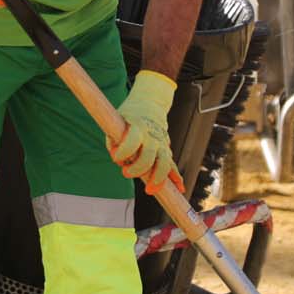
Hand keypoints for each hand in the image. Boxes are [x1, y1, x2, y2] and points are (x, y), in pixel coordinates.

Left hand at [108, 70, 181, 194]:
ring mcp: (161, 143)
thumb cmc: (128, 116)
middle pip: (149, 156)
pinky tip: (180, 189)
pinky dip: (176, 178)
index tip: (115, 158)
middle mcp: (152, 135)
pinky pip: (172, 166)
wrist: (150, 103)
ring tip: (150, 190)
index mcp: (138, 126)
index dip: (123, 152)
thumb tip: (117, 159)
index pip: (132, 141)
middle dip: (138, 169)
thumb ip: (113, 141)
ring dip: (158, 178)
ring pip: (165, 163)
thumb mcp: (116, 122)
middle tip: (125, 173)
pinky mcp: (166, 150)